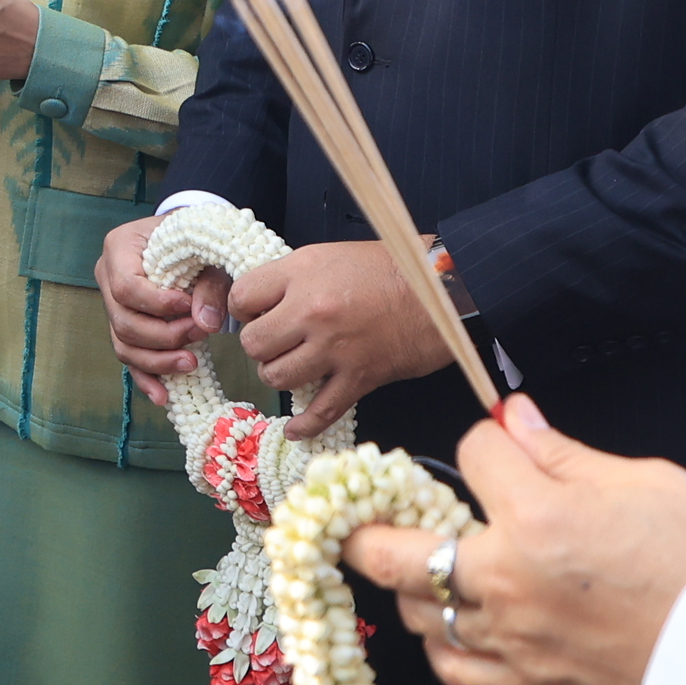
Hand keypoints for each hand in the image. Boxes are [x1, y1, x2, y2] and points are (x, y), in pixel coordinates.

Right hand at [97, 213, 229, 407]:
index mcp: (119, 247)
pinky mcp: (125, 328)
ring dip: (158, 361)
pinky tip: (164, 396)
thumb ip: (209, 285)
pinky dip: (146, 379)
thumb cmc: (196, 240)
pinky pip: (129, 360)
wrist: (189, 240)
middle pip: (123, 322)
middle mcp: (107, 276)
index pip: (126, 287)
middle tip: (201, 334)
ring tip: (192, 363)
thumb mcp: (207, 252)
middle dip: (164, 336)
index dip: (157, 305)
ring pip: (123, 346)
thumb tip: (206, 324)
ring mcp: (112, 305)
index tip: (190, 307)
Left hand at [229, 239, 449, 433]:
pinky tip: (295, 429)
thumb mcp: (330, 255)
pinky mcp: (359, 377)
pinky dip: (304, 425)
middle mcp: (312, 311)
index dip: (245, 308)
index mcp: (302, 273)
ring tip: (293, 366)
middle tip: (277, 342)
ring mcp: (335, 348)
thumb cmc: (390, 268)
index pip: (242, 297)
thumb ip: (292, 277)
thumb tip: (262, 303)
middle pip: (254, 343)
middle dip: (260, 346)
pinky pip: (320, 411)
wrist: (444, 289)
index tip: (258, 313)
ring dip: (280, 375)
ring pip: (277, 377)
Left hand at [342, 395, 685, 684]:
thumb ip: (564, 454)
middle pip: (390, 549)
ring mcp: (512, 643)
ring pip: (417, 613)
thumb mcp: (648, 482)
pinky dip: (447, 646)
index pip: (471, 456)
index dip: (486, 445)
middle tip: (350, 518)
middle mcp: (506, 582)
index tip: (502, 449)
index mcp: (537, 517)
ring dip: (412, 586)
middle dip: (363, 527)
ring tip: (427, 568)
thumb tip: (513, 421)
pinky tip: (461, 628)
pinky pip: (455, 670)